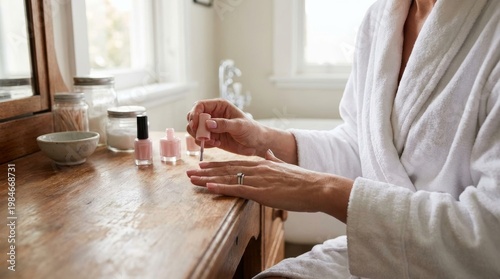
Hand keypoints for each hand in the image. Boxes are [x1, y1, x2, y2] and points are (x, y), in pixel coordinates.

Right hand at [186, 98, 266, 156]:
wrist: (256, 144)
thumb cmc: (251, 130)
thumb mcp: (239, 126)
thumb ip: (224, 124)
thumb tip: (208, 123)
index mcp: (219, 106)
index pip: (200, 105)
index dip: (194, 113)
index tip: (195, 124)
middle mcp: (213, 115)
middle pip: (193, 117)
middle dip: (194, 127)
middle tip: (201, 135)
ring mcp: (211, 127)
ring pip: (194, 130)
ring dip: (199, 137)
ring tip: (212, 141)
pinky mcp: (212, 138)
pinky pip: (200, 140)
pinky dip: (204, 144)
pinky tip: (216, 144)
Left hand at [186, 149, 353, 221]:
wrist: (317, 187)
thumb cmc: (303, 181)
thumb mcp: (286, 166)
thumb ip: (275, 160)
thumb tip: (271, 155)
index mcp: (262, 164)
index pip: (234, 164)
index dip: (217, 165)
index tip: (203, 165)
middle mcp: (257, 169)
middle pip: (226, 169)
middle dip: (206, 171)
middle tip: (189, 172)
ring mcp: (258, 179)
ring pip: (227, 178)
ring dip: (207, 179)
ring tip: (192, 179)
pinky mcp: (261, 192)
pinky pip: (237, 189)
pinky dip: (221, 188)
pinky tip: (209, 187)